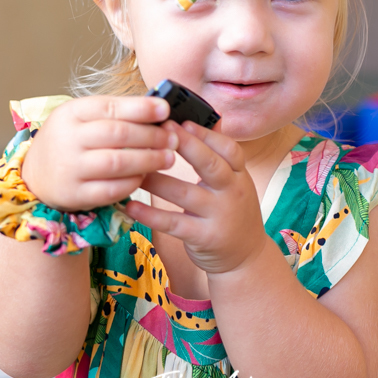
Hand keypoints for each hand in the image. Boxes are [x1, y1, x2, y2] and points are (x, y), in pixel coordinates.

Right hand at [22, 95, 176, 210]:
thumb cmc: (69, 141)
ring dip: (148, 160)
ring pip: (116, 163)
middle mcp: (67, 139)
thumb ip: (115, 113)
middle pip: (117, 134)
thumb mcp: (82, 118)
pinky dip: (133, 183)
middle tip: (173, 138)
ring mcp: (69, 168)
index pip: (110, 107)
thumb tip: (158, 109)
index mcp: (71, 113)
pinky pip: (111, 189)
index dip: (141, 108)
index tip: (165, 109)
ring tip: (168, 158)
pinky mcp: (75, 194)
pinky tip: (146, 176)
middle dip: (151, 136)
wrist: (35, 176)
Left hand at [126, 121, 269, 274]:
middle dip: (185, 146)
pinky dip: (150, 215)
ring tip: (134, 169)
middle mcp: (233, 193)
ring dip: (157, 180)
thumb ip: (219, 157)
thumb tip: (204, 119)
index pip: (228, 148)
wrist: (246, 257)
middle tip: (159, 132)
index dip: (205, 134)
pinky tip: (131, 205)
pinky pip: (174, 224)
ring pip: (186, 194)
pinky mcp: (204, 238)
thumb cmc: (231, 213)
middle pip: (210, 164)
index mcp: (238, 175)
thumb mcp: (234, 183)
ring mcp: (219, 216)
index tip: (180, 121)